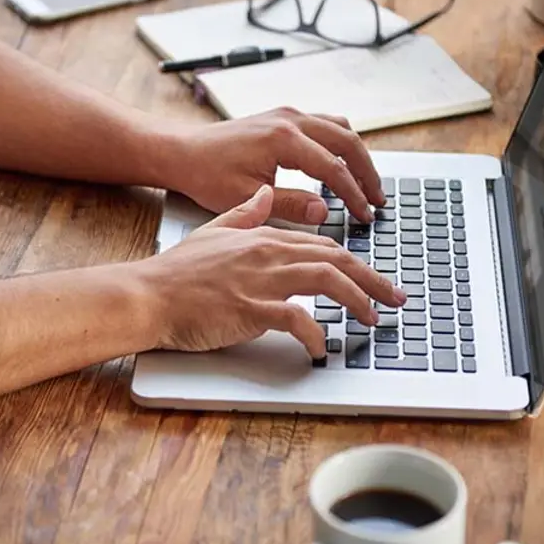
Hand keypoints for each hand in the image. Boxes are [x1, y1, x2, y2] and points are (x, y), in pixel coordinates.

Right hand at [133, 185, 405, 357]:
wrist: (148, 294)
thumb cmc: (177, 272)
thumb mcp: (214, 230)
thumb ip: (245, 213)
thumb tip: (265, 195)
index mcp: (264, 236)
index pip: (323, 245)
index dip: (356, 262)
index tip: (375, 278)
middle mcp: (268, 253)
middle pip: (336, 260)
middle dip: (373, 280)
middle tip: (396, 299)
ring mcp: (261, 280)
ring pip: (326, 282)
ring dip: (357, 301)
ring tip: (373, 319)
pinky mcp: (250, 309)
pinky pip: (296, 319)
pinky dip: (315, 334)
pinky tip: (321, 348)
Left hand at [162, 107, 385, 224]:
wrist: (183, 152)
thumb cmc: (207, 175)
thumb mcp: (247, 198)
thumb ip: (290, 205)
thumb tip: (324, 213)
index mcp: (283, 139)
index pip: (333, 168)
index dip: (353, 194)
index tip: (365, 215)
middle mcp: (290, 120)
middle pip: (347, 141)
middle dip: (367, 173)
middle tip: (378, 200)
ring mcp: (288, 114)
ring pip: (339, 129)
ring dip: (357, 156)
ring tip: (367, 184)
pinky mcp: (283, 117)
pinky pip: (325, 125)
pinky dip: (340, 145)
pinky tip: (343, 166)